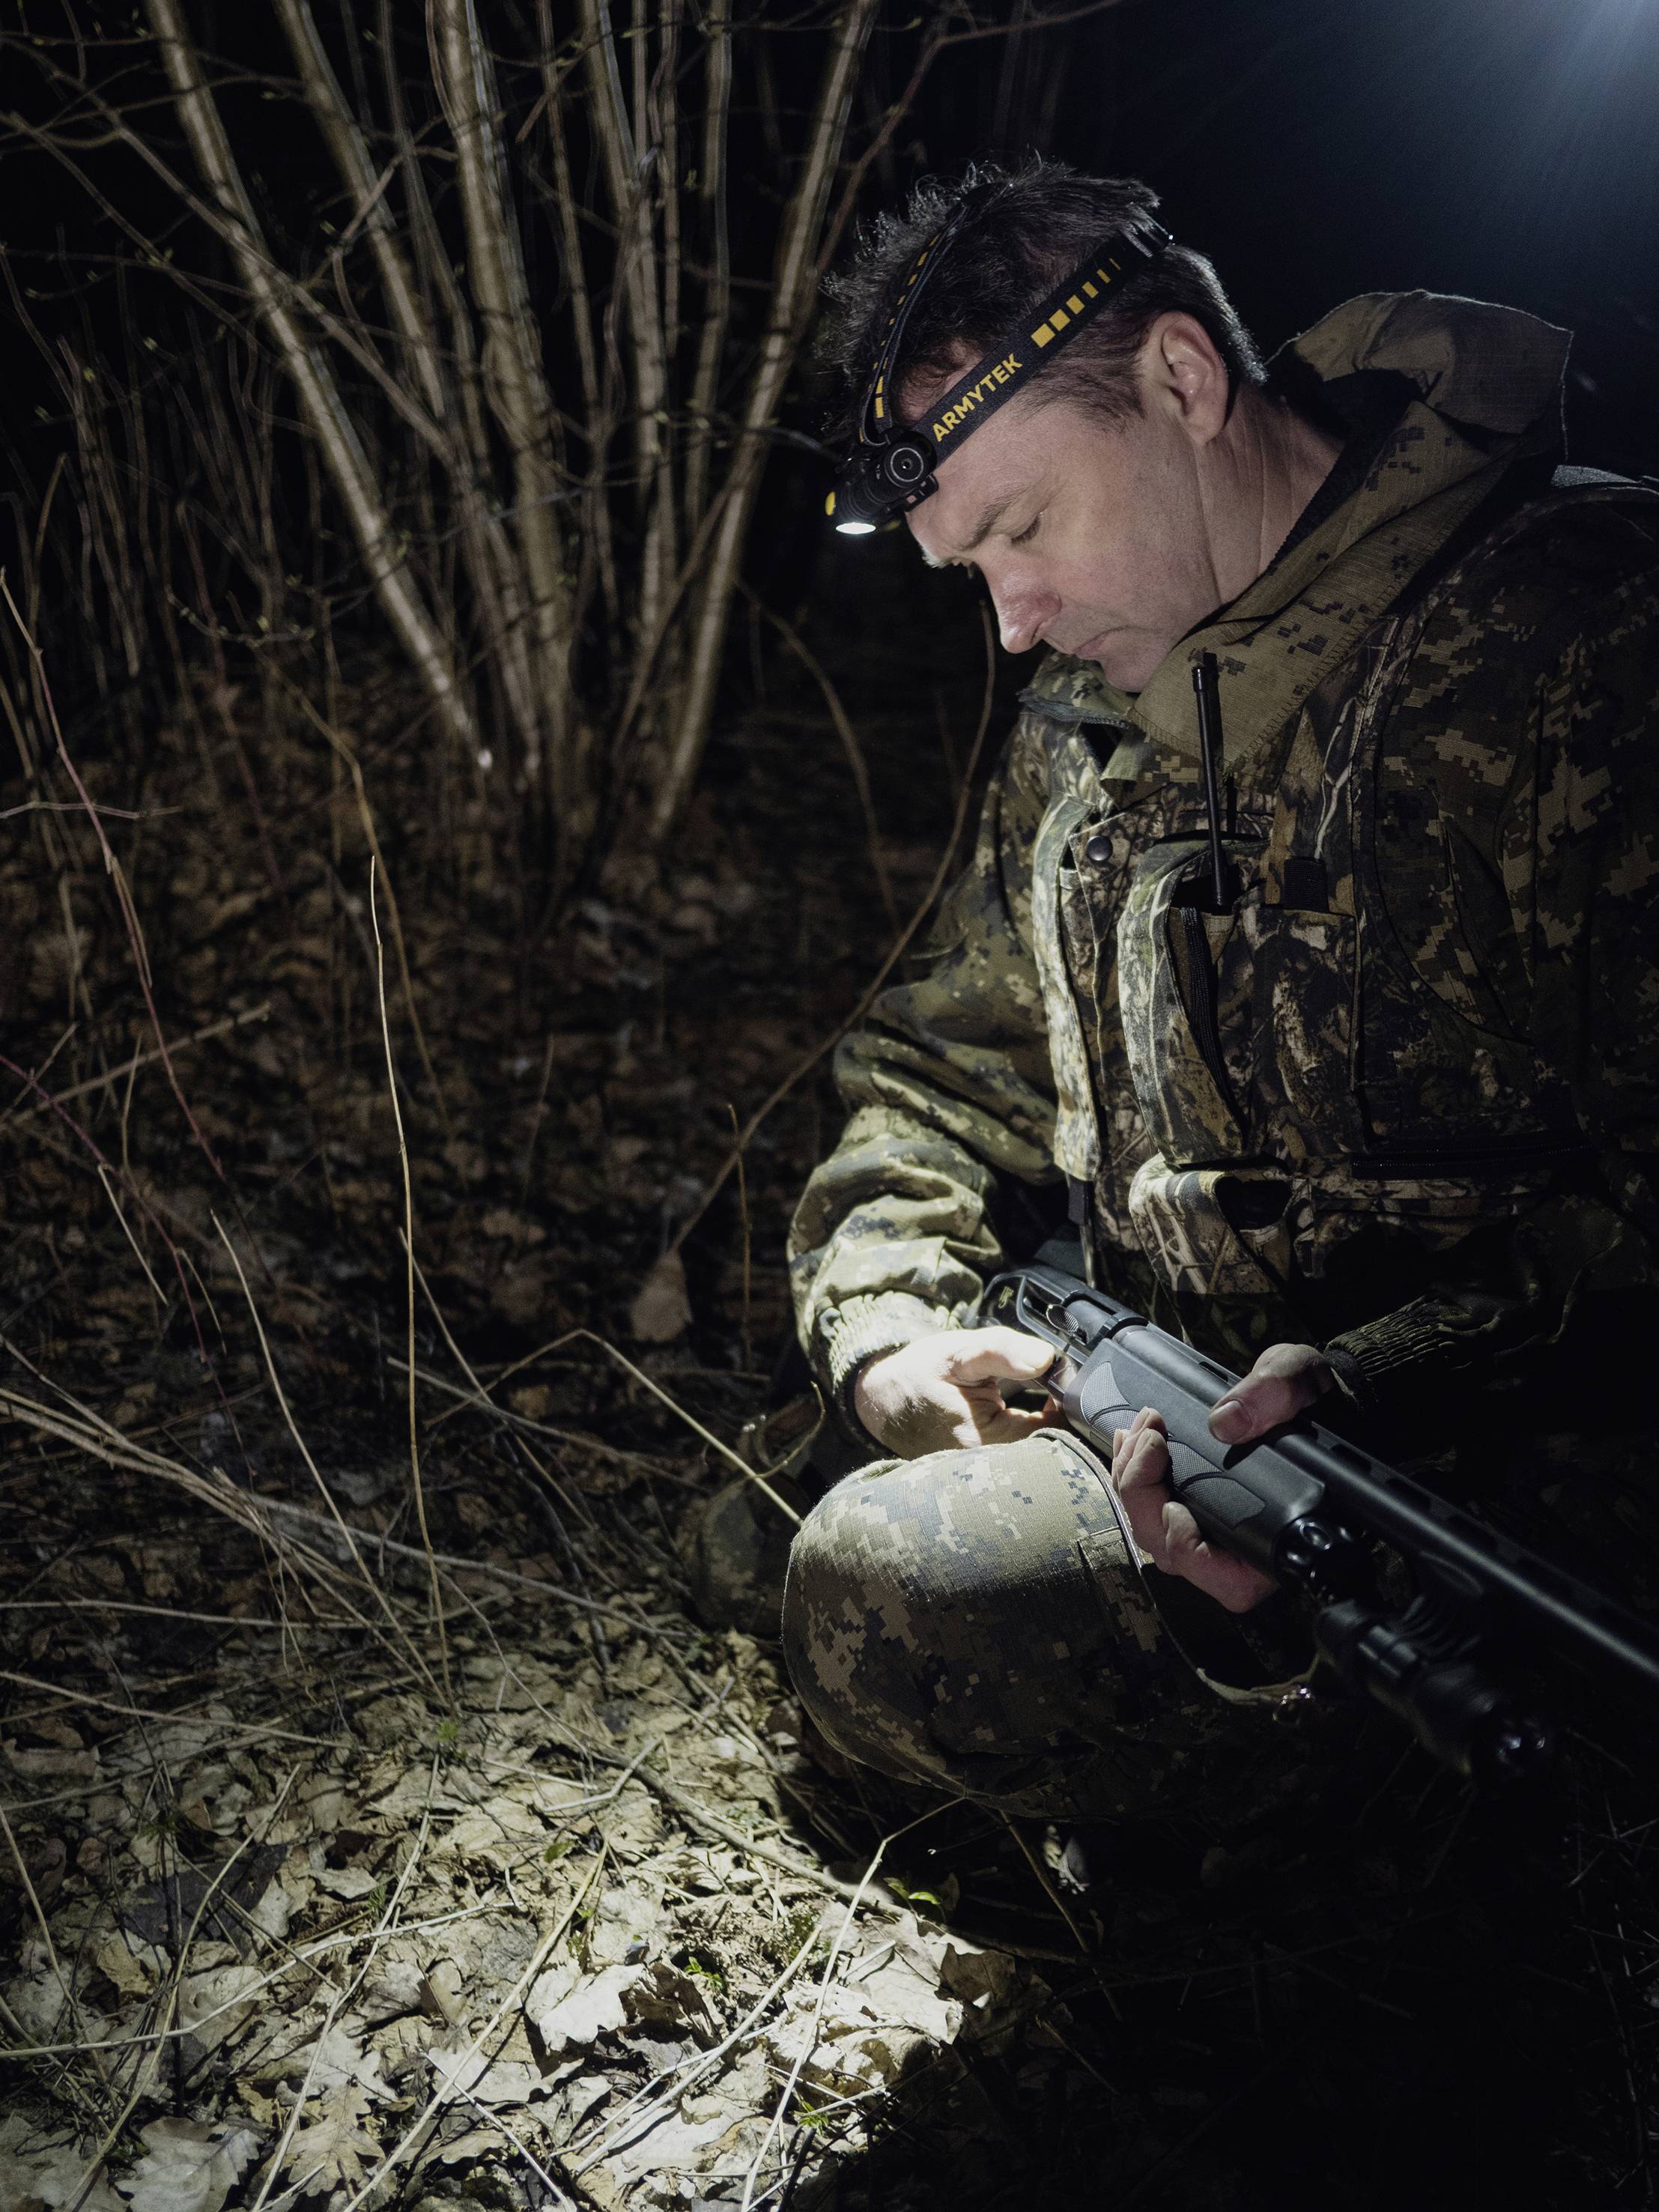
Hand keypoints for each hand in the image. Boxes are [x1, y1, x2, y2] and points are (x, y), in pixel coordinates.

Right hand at [852, 1328, 1063, 1457]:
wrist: (880, 1399)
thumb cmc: (918, 1374)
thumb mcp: (959, 1351)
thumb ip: (1004, 1351)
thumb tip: (1047, 1358)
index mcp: (980, 1443)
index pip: (1052, 1435)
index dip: (1066, 1406)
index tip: (1061, 1381)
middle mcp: (983, 1470)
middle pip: (1047, 1452)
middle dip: (1058, 1420)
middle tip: (1053, 1389)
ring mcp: (982, 1476)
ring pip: (1036, 1456)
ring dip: (1045, 1428)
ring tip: (1041, 1399)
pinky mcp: (982, 1474)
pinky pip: (1021, 1458)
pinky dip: (1031, 1435)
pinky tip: (1028, 1413)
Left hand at [1109, 1341, 1334, 1613]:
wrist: (1319, 1395)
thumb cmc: (1321, 1402)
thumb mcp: (1302, 1383)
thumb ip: (1273, 1395)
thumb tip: (1225, 1423)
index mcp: (1279, 1538)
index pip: (1221, 1575)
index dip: (1183, 1543)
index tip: (1170, 1493)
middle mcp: (1243, 1546)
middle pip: (1170, 1550)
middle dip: (1141, 1493)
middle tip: (1146, 1437)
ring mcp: (1216, 1529)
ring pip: (1155, 1532)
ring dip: (1133, 1481)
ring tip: (1138, 1432)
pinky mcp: (1197, 1507)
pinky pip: (1153, 1509)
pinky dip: (1135, 1477)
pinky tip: (1131, 1442)